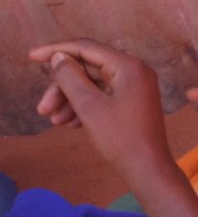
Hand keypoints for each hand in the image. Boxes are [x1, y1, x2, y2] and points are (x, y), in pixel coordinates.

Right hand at [28, 39, 176, 182]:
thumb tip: (59, 57)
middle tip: (42, 109)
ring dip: (70, 100)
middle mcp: (135, 71)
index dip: (57, 51)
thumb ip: (70, 77)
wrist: (146, 168)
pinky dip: (84, 106)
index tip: (32, 56)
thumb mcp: (88, 105)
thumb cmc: (120, 137)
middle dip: (63, 87)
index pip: (87, 48)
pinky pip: (103, 96)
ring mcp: (135, 87)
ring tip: (55, 121)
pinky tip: (71, 124)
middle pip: (88, 69)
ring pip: (93, 85)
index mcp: (129, 66)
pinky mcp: (132, 102)